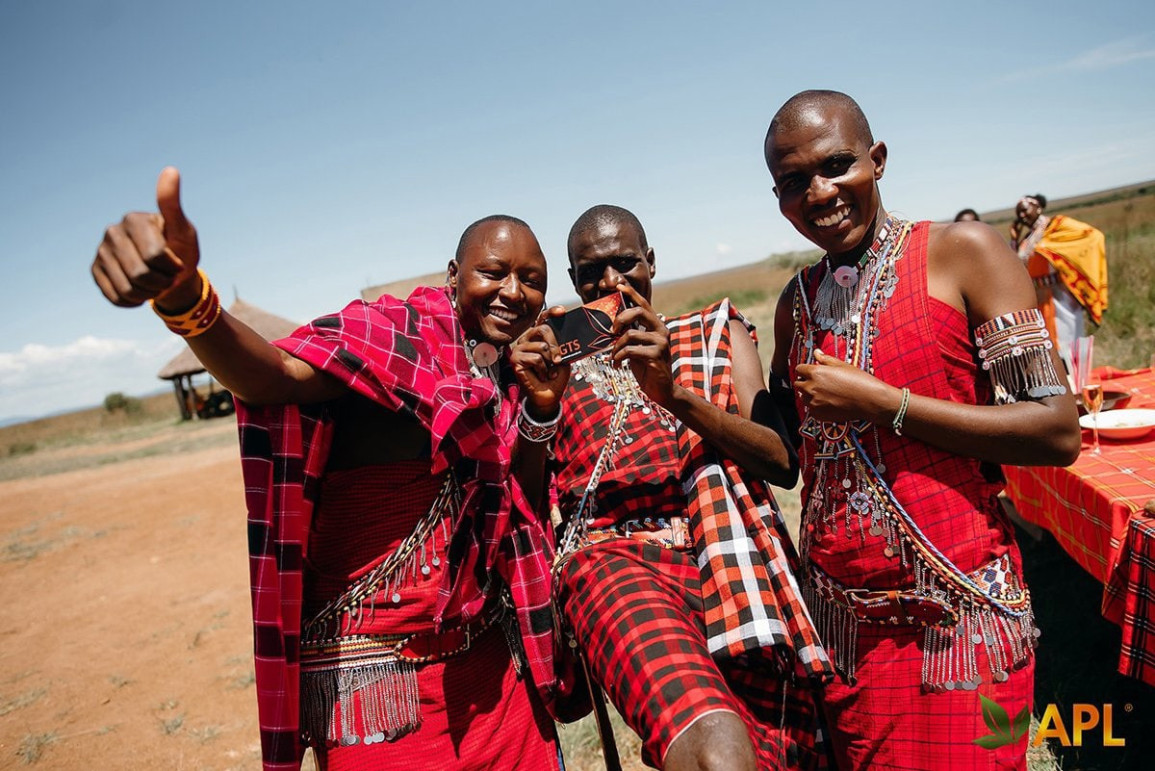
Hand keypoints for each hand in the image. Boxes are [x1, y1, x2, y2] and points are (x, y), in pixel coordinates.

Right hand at [92, 167, 200, 309]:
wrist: (170, 274)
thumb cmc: (180, 249)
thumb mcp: (183, 229)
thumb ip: (173, 205)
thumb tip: (171, 170)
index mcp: (134, 219)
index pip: (155, 256)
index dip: (173, 267)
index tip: (178, 263)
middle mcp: (112, 232)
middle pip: (141, 274)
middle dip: (161, 282)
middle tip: (168, 277)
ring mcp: (101, 251)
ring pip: (128, 289)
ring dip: (149, 294)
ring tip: (156, 284)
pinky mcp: (95, 270)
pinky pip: (115, 297)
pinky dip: (134, 301)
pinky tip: (141, 291)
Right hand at [510, 306, 569, 417]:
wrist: (549, 395)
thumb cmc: (555, 376)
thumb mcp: (563, 357)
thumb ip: (562, 345)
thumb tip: (568, 335)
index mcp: (538, 336)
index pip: (543, 319)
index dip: (552, 312)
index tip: (562, 311)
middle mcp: (527, 339)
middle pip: (543, 329)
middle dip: (556, 345)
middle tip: (559, 359)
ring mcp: (520, 348)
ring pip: (541, 345)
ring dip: (549, 362)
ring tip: (548, 371)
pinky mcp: (515, 359)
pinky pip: (535, 357)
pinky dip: (543, 369)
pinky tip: (541, 376)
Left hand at [609, 281, 675, 406]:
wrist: (661, 390)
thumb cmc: (647, 367)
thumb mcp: (637, 348)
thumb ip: (630, 335)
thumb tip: (613, 325)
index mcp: (657, 326)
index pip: (644, 305)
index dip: (632, 294)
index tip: (618, 287)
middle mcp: (662, 331)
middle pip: (639, 312)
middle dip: (620, 318)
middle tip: (611, 330)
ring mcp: (661, 343)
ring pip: (630, 334)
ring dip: (616, 347)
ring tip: (613, 357)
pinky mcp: (656, 355)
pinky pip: (630, 350)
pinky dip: (619, 357)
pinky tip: (617, 365)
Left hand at [793, 349, 898, 423]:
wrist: (869, 401)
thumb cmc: (859, 381)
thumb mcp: (842, 366)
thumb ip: (825, 359)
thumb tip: (817, 352)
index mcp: (815, 373)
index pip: (799, 369)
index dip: (805, 370)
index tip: (811, 372)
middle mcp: (811, 388)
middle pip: (798, 384)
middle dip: (805, 382)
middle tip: (819, 383)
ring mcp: (813, 402)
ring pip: (803, 397)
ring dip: (809, 394)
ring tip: (826, 393)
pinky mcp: (817, 414)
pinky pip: (810, 409)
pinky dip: (816, 406)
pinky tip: (829, 403)